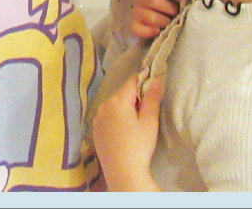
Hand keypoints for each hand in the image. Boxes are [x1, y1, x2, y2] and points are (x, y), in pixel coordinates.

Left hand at [93, 74, 162, 190]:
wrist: (122, 172)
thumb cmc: (138, 146)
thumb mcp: (149, 121)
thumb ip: (152, 98)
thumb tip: (156, 79)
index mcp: (117, 100)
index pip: (132, 81)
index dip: (143, 82)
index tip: (153, 88)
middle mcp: (104, 105)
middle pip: (122, 94)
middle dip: (134, 98)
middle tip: (146, 113)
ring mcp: (97, 117)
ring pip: (114, 105)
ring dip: (124, 108)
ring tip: (135, 125)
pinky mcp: (95, 129)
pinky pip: (107, 116)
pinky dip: (116, 118)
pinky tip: (123, 132)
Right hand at [131, 0, 183, 39]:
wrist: (161, 20)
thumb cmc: (171, 6)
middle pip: (153, 1)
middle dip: (169, 9)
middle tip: (177, 13)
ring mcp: (136, 12)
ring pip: (149, 17)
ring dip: (163, 21)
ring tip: (170, 23)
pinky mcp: (134, 26)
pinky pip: (138, 29)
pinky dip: (149, 31)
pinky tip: (158, 31)